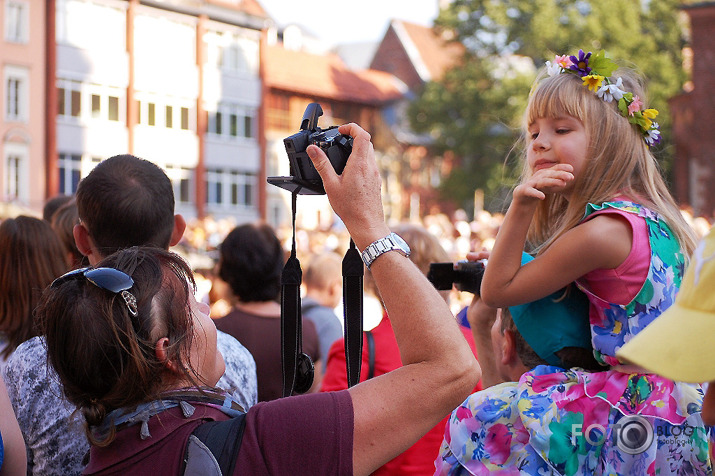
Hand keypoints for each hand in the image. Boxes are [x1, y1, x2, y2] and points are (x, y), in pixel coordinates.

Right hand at [307, 124, 387, 248]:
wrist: (367, 224)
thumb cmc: (350, 207)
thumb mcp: (331, 185)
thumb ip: (322, 165)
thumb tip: (313, 149)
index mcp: (359, 164)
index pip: (362, 135)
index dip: (352, 127)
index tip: (341, 130)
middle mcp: (370, 166)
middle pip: (367, 141)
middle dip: (354, 136)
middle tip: (340, 140)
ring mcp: (375, 173)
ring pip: (370, 152)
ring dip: (358, 148)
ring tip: (343, 155)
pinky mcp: (376, 181)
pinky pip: (370, 163)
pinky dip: (361, 160)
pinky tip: (350, 171)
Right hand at [513, 163, 573, 201]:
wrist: (522, 196)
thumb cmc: (537, 188)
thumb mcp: (548, 183)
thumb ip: (558, 179)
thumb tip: (571, 176)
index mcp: (544, 174)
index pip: (554, 169)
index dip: (562, 167)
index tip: (572, 169)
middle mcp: (539, 177)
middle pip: (551, 175)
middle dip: (560, 175)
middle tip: (571, 177)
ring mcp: (532, 183)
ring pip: (543, 182)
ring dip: (552, 182)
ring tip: (562, 184)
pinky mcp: (525, 190)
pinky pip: (531, 192)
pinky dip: (536, 194)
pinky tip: (542, 197)